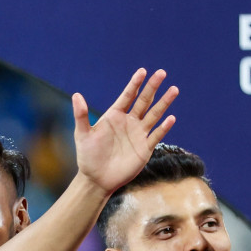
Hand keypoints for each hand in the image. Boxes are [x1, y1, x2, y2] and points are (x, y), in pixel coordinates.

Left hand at [72, 69, 177, 194]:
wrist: (97, 179)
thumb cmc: (87, 156)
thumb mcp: (82, 135)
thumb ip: (81, 115)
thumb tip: (76, 95)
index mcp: (115, 116)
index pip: (127, 96)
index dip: (134, 84)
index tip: (142, 71)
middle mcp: (129, 122)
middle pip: (144, 101)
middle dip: (152, 87)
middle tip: (161, 73)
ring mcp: (138, 134)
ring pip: (154, 114)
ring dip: (164, 103)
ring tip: (174, 89)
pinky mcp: (145, 148)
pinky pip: (156, 135)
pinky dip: (163, 127)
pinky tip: (170, 118)